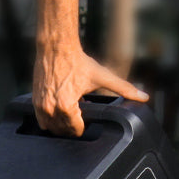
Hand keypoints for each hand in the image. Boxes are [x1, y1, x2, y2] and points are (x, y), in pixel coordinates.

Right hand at [32, 44, 148, 136]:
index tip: (89, 117)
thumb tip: (144, 97)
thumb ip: (124, 89)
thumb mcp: (103, 76)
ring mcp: (40, 105)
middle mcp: (51, 108)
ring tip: (72, 110)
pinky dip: (51, 118)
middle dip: (75, 126)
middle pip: (64, 131)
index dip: (86, 126)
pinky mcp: (34, 100)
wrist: (56, 46)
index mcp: (67, 106)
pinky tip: (61, 107)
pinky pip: (42, 120)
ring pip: (52, 128)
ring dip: (63, 124)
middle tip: (82, 113)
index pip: (77, 131)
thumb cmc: (78, 61)